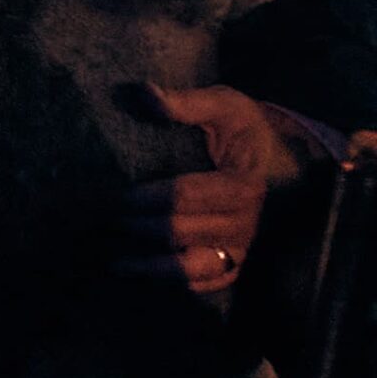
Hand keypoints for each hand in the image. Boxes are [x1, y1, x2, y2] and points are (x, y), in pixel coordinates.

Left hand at [117, 84, 296, 293]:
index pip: (190, 195)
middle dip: (143, 227)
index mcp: (242, 184)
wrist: (273, 157)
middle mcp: (245, 222)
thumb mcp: (224, 106)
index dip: (152, 198)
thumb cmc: (240, 129)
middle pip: (185, 232)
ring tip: (115, 262)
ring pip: (195, 267)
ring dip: (153, 267)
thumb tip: (146, 93)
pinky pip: (206, 283)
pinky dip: (174, 284)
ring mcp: (240, 246)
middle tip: (104, 221)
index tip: (120, 196)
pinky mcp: (233, 262)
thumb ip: (187, 103)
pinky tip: (141, 276)